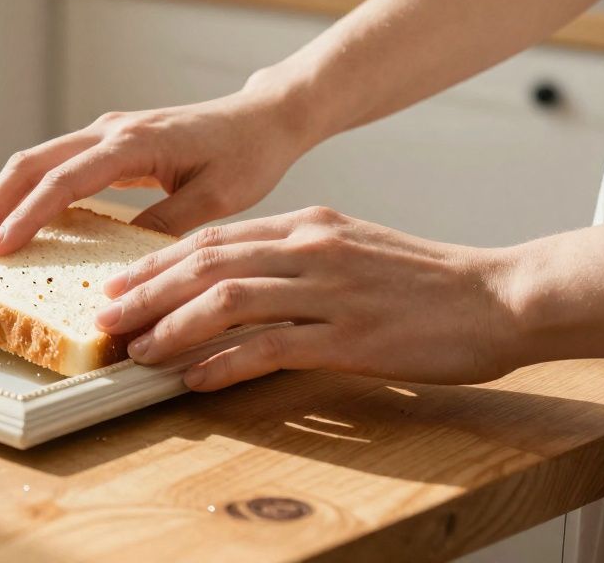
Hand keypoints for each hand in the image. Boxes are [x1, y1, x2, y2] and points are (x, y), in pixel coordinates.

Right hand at [0, 82, 313, 254]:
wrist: (263, 118)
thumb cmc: (247, 155)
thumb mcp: (216, 199)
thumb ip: (165, 225)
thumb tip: (121, 263)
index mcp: (132, 142)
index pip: (63, 181)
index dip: (26, 216)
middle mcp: (108, 132)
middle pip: (29, 164)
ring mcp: (103, 134)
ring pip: (34, 162)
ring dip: (1, 199)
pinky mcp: (106, 145)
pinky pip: (53, 167)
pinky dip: (25, 193)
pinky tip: (13, 223)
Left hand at [95, 206, 520, 390]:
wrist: (497, 297)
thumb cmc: (419, 281)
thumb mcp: (347, 247)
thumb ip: (289, 256)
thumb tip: (228, 279)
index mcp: (306, 224)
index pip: (212, 238)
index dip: (156, 263)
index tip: (119, 284)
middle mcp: (310, 248)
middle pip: (206, 263)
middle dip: (146, 292)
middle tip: (106, 318)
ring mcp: (329, 290)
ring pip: (228, 300)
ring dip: (172, 328)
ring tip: (137, 351)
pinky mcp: (350, 336)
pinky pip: (270, 347)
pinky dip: (225, 363)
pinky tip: (195, 379)